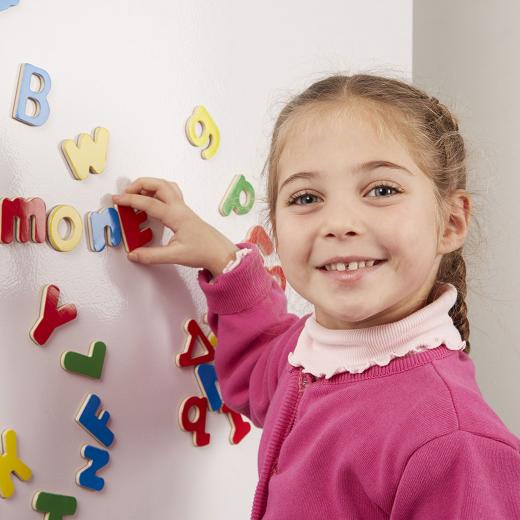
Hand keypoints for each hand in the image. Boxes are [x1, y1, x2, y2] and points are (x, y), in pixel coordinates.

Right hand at [111, 177, 238, 275]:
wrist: (220, 253)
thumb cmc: (203, 252)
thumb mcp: (175, 256)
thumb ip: (151, 256)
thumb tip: (133, 254)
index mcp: (176, 216)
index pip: (149, 202)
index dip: (130, 200)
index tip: (117, 199)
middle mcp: (180, 208)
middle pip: (159, 184)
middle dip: (140, 184)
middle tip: (126, 193)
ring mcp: (183, 208)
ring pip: (166, 186)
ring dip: (150, 185)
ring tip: (136, 194)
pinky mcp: (185, 212)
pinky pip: (170, 194)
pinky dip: (158, 192)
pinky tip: (152, 202)